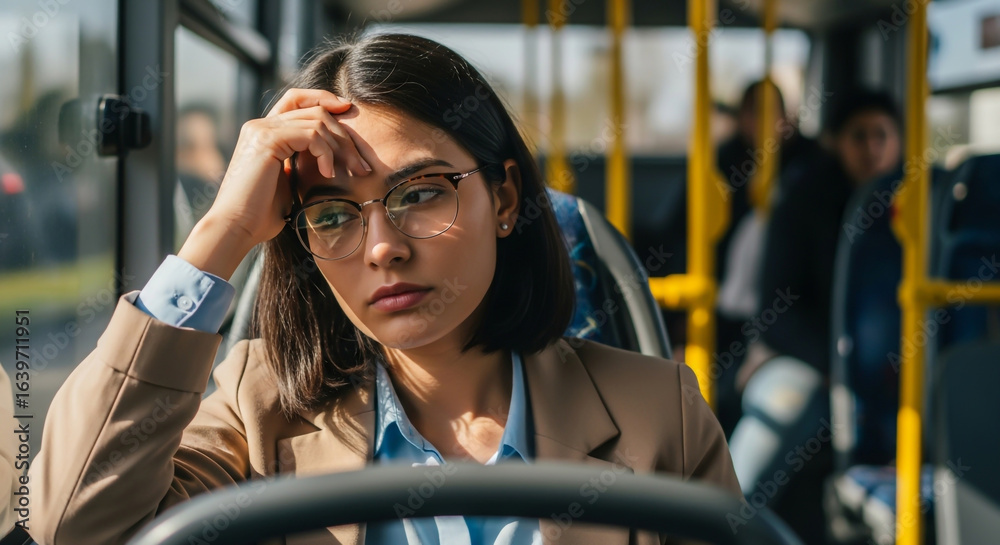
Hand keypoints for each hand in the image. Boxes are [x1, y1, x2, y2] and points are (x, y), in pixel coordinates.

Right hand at [178, 89, 369, 278]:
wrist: (236, 227)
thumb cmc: (260, 215)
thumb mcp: (286, 183)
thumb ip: (299, 163)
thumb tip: (327, 160)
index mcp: (264, 132)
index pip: (297, 99)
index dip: (324, 99)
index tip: (349, 111)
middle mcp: (261, 125)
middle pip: (315, 110)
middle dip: (345, 135)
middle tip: (362, 164)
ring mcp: (262, 130)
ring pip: (317, 120)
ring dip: (341, 147)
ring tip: (352, 171)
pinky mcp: (267, 140)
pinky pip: (311, 134)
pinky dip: (326, 153)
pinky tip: (327, 173)